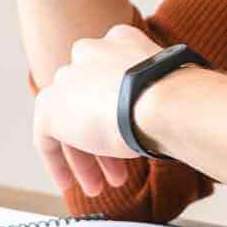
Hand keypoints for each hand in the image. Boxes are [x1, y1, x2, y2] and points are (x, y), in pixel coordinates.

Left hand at [32, 25, 163, 196]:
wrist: (160, 100)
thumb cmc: (178, 98)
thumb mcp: (169, 90)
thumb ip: (155, 97)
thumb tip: (168, 120)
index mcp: (121, 40)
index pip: (112, 78)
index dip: (120, 112)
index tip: (129, 135)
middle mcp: (90, 52)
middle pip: (90, 101)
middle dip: (103, 139)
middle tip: (117, 170)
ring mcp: (68, 78)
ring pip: (71, 121)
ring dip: (86, 157)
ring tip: (102, 186)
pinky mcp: (49, 105)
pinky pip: (47, 138)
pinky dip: (58, 163)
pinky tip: (70, 183)